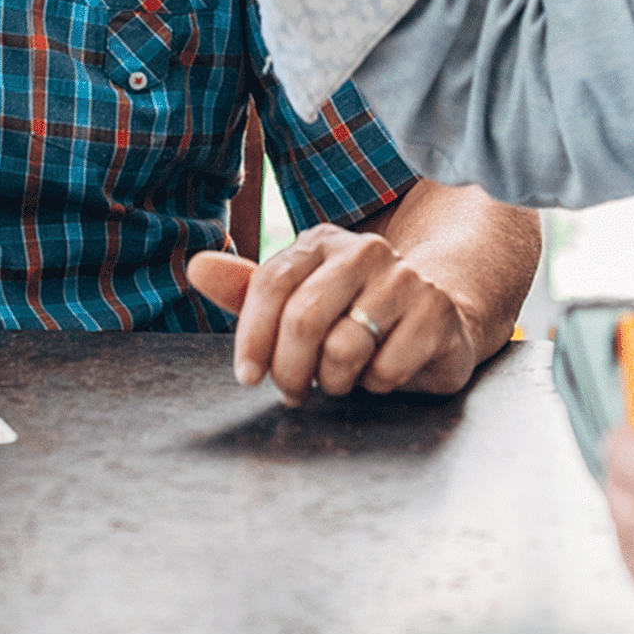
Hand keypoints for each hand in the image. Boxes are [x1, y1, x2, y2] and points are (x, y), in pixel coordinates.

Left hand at [187, 222, 478, 405]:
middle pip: (303, 318)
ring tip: (341, 378)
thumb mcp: (298, 301)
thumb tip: (197, 266)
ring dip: (334, 381)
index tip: (247, 377)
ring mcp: (405, 278)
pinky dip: (377, 385)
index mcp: (321, 242)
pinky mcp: (436, 312)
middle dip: (290, 369)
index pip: (271, 283)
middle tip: (294, 391)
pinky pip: (386, 370)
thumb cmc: (352, 313)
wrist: (435, 317)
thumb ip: (246, 289)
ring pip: (344, 349)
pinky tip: (383, 370)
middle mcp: (364, 250)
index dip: (252, 337)